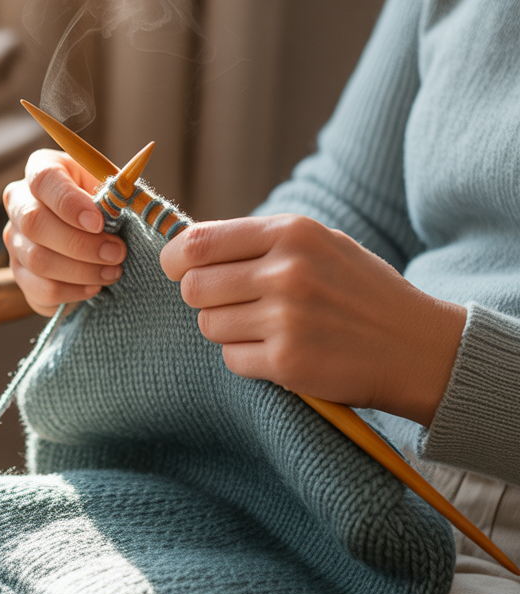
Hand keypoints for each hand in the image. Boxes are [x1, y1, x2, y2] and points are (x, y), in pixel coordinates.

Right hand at [3, 149, 126, 315]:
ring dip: (81, 270)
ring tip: (113, 271)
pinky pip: (41, 289)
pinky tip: (95, 286)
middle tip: (116, 253)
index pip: (43, 179)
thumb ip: (117, 195)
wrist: (99, 236)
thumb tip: (120, 208)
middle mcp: (19, 203)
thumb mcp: (114, 190)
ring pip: (37, 259)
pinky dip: (73, 291)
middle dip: (80, 244)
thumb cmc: (107, 206)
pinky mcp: (21, 274)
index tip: (99, 223)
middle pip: (34, 223)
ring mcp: (15, 240)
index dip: (69, 203)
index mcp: (42, 169)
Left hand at [159, 214, 466, 426]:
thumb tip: (187, 246)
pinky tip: (280, 351)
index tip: (177, 268)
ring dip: (226, 329)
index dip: (175, 259)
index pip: (197, 242)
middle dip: (202, 298)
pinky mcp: (287, 361)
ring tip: (267, 327)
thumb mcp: (319, 244)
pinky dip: (246, 358)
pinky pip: (231, 358)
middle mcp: (287, 271)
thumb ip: (258, 241)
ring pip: (209, 325)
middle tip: (232, 303)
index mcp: (292, 232)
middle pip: (194, 287)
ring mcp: (286, 318)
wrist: (418, 347)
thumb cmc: (359, 292)